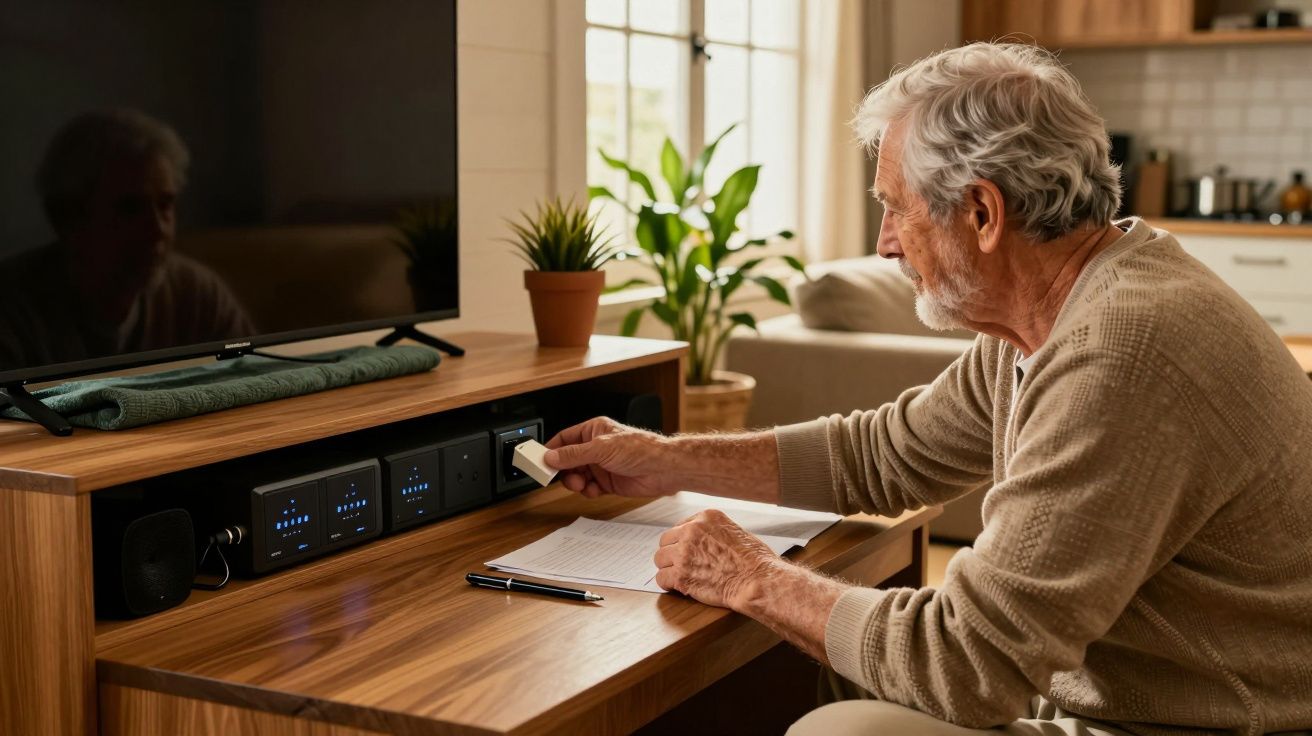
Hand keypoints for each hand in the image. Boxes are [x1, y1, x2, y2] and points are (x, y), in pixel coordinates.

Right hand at [543, 416, 682, 498]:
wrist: (663, 470)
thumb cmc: (641, 449)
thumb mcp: (601, 449)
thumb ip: (574, 454)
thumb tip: (551, 456)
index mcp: (594, 431)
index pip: (565, 439)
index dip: (551, 450)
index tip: (539, 461)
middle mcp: (596, 447)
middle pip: (568, 460)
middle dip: (564, 470)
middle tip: (560, 478)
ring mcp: (601, 465)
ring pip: (577, 476)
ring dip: (575, 483)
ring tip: (581, 485)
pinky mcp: (608, 482)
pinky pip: (588, 488)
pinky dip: (588, 491)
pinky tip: (594, 490)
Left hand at [653, 509, 779, 608]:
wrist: (757, 581)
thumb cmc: (755, 561)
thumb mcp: (736, 532)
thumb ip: (715, 533)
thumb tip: (706, 542)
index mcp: (706, 517)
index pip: (680, 526)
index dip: (681, 541)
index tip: (684, 550)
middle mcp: (691, 531)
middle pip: (666, 541)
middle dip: (671, 553)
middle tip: (679, 565)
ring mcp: (684, 553)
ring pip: (660, 559)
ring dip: (667, 568)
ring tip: (677, 576)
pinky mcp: (680, 575)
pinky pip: (661, 578)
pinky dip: (667, 584)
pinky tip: (675, 586)